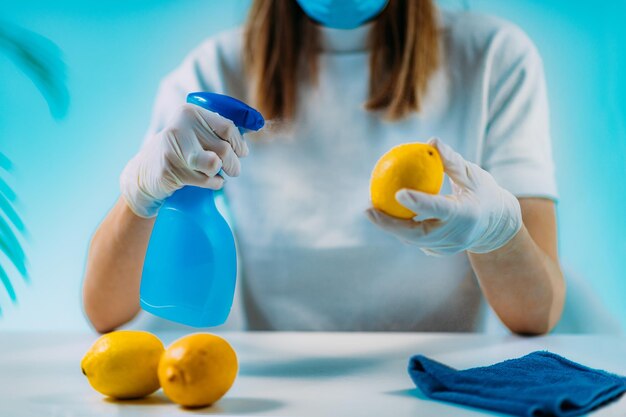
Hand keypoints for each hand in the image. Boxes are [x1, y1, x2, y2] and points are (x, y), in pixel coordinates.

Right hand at [120, 104, 248, 217]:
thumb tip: (258, 125)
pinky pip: (205, 180)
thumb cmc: (181, 151)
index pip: (228, 128)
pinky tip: (207, 181)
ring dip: (222, 174)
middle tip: (232, 170)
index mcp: (189, 113)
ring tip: (218, 174)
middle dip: (234, 164)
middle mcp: (180, 127)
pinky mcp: (169, 170)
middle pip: (224, 149)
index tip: (242, 152)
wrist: (146, 173)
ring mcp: (172, 149)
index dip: (239, 144)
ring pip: (215, 165)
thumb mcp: (197, 133)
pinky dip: (212, 184)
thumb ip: (222, 129)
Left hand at [366, 138, 521, 255]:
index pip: (438, 208)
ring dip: (389, 226)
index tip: (397, 193)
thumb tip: (431, 141)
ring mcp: (447, 247)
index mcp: (466, 214)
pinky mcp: (439, 251)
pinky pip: (415, 239)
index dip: (418, 203)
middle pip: (416, 233)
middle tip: (368, 209)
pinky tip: (382, 214)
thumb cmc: (481, 191)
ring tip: (370, 209)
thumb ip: (450, 160)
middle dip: (389, 224)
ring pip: (412, 239)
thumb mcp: (471, 173)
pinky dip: (399, 227)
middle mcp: (456, 235)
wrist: (496, 224)